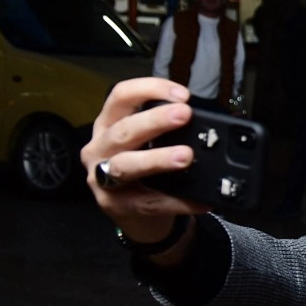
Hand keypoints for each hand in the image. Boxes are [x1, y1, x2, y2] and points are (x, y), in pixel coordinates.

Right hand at [80, 78, 209, 261]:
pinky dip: (177, 201)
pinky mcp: (115, 206)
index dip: (149, 89)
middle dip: (155, 120)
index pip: (121, 96)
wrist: (136, 216)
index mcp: (109, 124)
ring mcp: (102, 179)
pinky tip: (199, 200)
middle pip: (123, 130)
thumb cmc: (143, 170)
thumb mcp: (147, 141)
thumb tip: (205, 120)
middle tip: (184, 115)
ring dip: (157, 159)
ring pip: (126, 166)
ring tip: (186, 156)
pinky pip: (148, 203)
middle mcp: (100, 148)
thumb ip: (166, 129)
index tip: (182, 94)